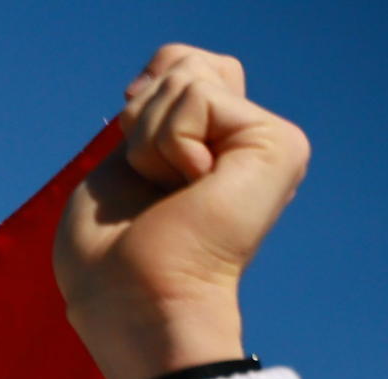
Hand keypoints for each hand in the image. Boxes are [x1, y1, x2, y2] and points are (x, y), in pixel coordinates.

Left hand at [56, 45, 309, 378]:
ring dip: (149, 141)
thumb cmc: (110, 262)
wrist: (136, 307)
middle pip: (186, 63)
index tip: (129, 147)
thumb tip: (182, 62)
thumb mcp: (119, 164)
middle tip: (149, 183)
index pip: (181, 68)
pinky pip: (196, 98)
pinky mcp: (278, 144)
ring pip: (187, 78)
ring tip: (168, 195)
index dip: (144, 93)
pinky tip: (188, 190)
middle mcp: (244, 144)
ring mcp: (265, 143)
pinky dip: (166, 144)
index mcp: (209, 150)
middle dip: (142, 117)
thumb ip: (153, 106)